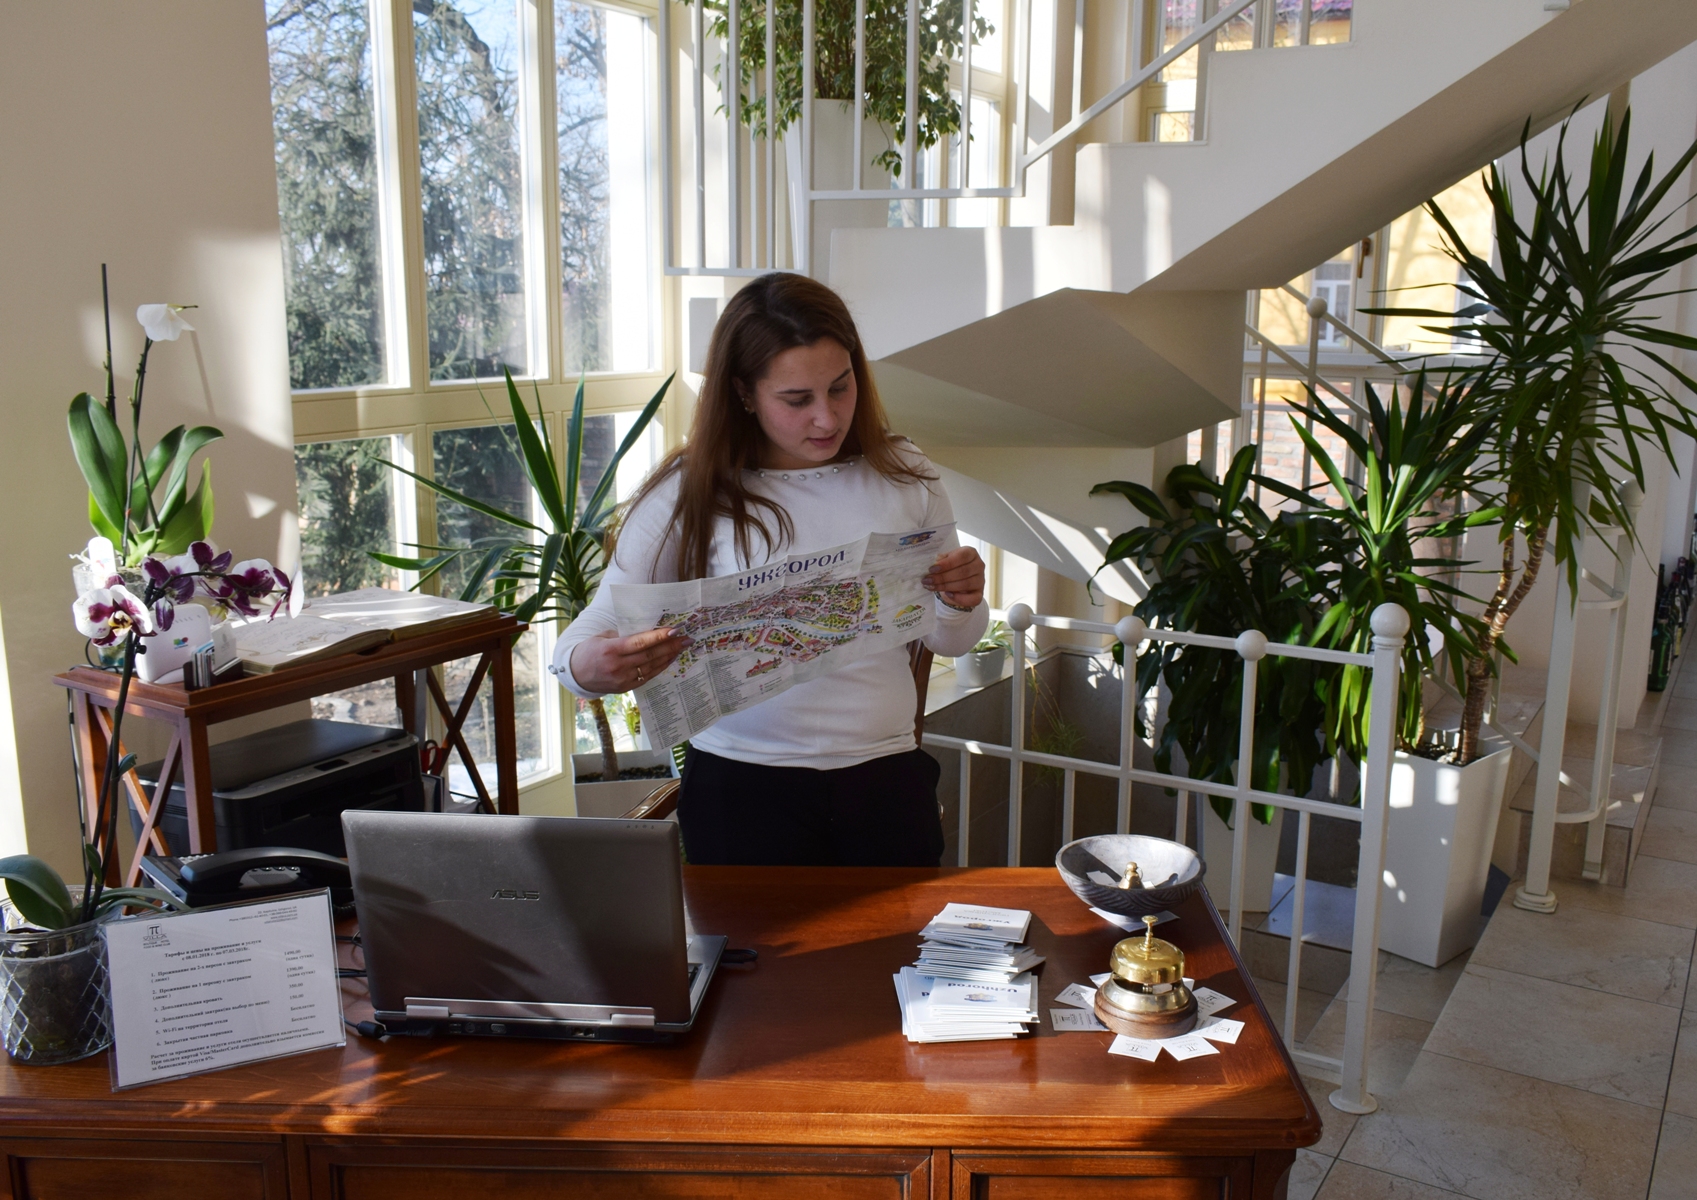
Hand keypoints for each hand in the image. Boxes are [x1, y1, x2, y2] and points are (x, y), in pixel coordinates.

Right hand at [568, 627, 688, 694]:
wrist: (576, 674)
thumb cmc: (590, 650)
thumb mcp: (603, 637)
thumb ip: (624, 635)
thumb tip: (650, 631)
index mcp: (611, 649)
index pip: (639, 643)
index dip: (659, 637)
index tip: (675, 630)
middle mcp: (618, 666)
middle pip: (650, 655)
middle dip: (671, 646)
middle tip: (687, 638)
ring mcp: (622, 679)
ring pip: (652, 667)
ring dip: (669, 656)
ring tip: (682, 647)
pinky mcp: (626, 687)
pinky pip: (648, 676)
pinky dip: (661, 667)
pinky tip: (670, 658)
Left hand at [923, 547, 984, 611]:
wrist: (956, 578)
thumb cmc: (950, 566)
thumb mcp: (945, 560)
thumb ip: (940, 561)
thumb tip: (933, 565)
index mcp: (971, 553)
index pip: (962, 556)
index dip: (947, 563)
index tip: (932, 569)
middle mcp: (979, 565)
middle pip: (963, 572)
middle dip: (942, 577)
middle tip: (928, 580)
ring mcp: (981, 580)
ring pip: (966, 584)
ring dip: (946, 587)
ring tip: (932, 587)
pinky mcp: (979, 594)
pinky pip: (973, 599)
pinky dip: (959, 598)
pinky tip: (947, 594)